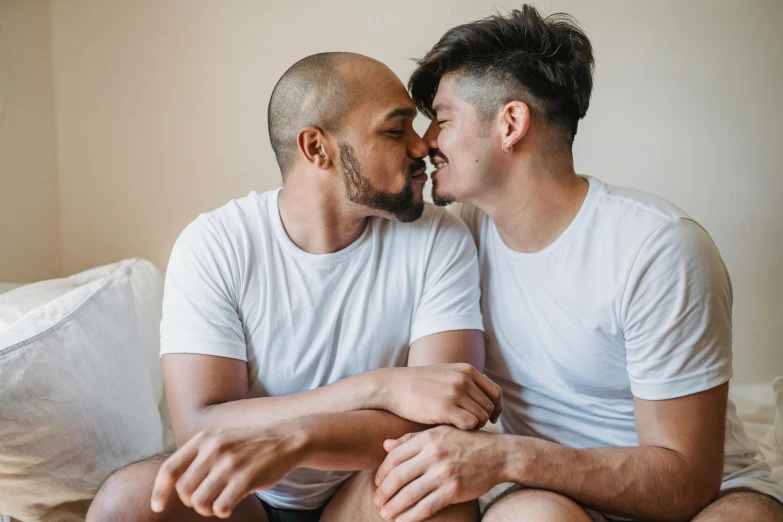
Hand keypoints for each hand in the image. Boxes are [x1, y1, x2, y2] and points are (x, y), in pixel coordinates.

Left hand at [150, 425, 305, 517]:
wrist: (285, 440)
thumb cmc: (249, 445)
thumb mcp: (220, 439)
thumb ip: (198, 455)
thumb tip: (171, 483)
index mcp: (204, 439)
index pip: (169, 469)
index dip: (159, 492)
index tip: (158, 507)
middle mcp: (213, 450)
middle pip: (183, 490)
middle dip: (191, 501)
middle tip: (206, 499)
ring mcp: (229, 464)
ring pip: (199, 502)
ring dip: (206, 509)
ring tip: (218, 503)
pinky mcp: (245, 479)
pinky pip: (220, 508)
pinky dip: (223, 510)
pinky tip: (231, 503)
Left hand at [373, 426, 505, 521]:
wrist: (498, 454)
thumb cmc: (465, 442)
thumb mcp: (439, 433)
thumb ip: (411, 438)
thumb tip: (385, 445)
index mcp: (427, 439)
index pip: (394, 457)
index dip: (382, 472)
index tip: (377, 482)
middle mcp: (433, 455)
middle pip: (398, 476)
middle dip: (383, 492)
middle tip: (377, 500)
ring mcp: (443, 473)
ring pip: (409, 494)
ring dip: (394, 507)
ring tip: (386, 513)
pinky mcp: (454, 490)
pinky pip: (426, 507)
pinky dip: (411, 517)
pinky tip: (402, 521)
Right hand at [378, 364, 501, 429]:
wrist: (391, 386)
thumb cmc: (417, 385)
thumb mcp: (444, 374)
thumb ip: (464, 382)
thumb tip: (483, 400)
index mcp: (466, 370)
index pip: (495, 392)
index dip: (497, 408)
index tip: (492, 418)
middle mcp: (464, 379)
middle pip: (489, 407)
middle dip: (484, 420)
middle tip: (471, 428)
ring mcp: (455, 393)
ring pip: (482, 417)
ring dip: (474, 427)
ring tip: (459, 430)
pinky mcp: (445, 408)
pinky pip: (470, 425)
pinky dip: (465, 431)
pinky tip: (453, 431)